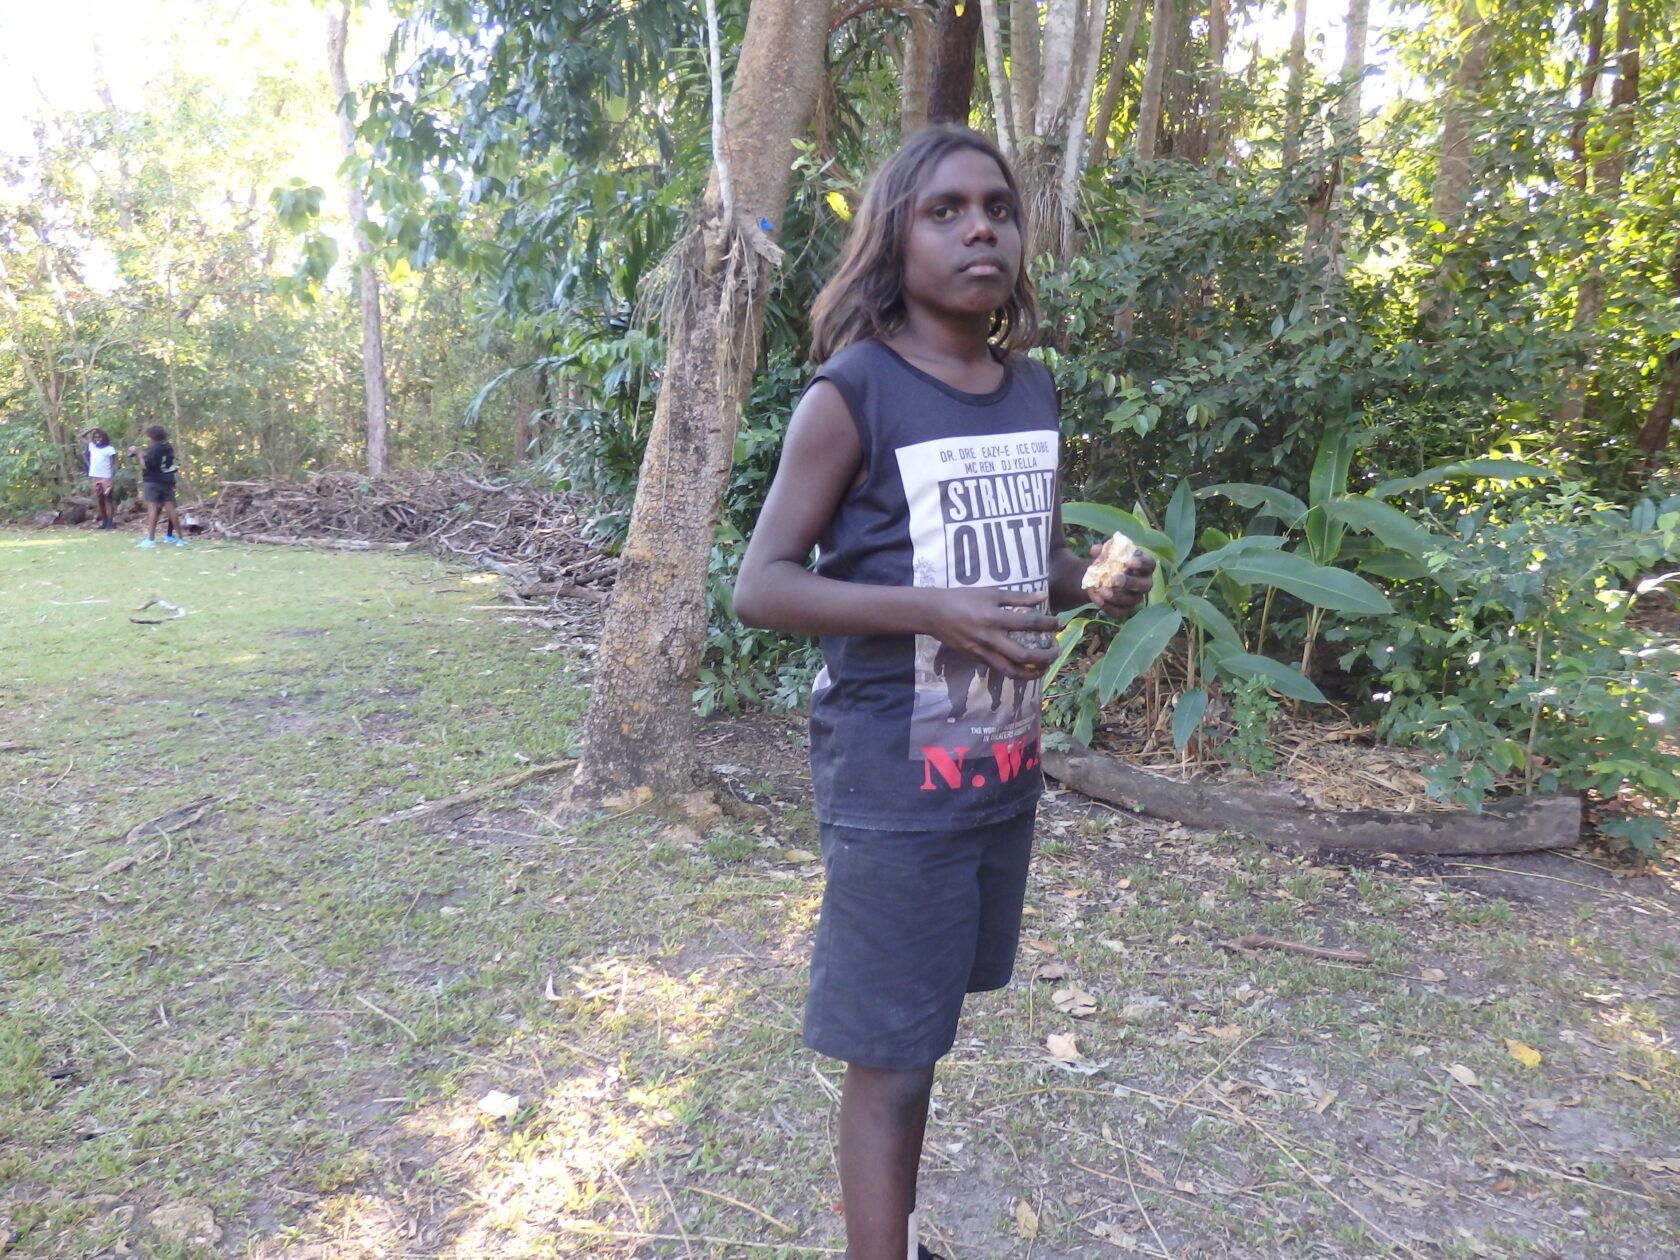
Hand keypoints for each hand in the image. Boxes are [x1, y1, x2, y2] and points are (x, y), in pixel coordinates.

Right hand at [924, 588, 1059, 679]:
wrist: (934, 613)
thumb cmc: (964, 598)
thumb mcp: (991, 593)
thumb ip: (1018, 597)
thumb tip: (1043, 596)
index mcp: (995, 617)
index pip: (1029, 623)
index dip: (1048, 625)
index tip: (1058, 624)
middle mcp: (990, 638)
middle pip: (1023, 655)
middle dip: (1044, 656)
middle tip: (1056, 651)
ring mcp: (982, 651)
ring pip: (1011, 670)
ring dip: (1032, 673)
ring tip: (1044, 669)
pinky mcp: (976, 658)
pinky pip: (999, 668)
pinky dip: (1015, 671)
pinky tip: (1025, 667)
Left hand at [1084, 547, 1156, 617]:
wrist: (1100, 578)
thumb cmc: (1110, 562)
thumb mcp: (1107, 554)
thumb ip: (1102, 551)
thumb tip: (1095, 550)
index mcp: (1144, 566)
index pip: (1150, 564)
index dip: (1141, 563)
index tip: (1128, 561)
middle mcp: (1144, 583)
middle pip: (1145, 586)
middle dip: (1130, 582)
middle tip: (1113, 579)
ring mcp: (1136, 598)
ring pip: (1131, 600)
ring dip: (1116, 596)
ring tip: (1101, 590)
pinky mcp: (1126, 609)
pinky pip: (1119, 612)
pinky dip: (1106, 606)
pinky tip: (1096, 597)